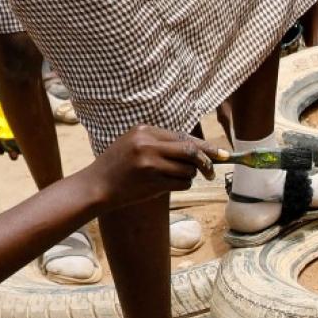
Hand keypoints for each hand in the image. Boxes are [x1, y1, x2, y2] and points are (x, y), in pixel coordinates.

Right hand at [88, 125, 222, 207]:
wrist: (96, 186)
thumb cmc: (117, 167)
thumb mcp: (135, 145)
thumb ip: (161, 144)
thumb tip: (198, 150)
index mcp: (144, 131)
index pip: (183, 136)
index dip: (204, 146)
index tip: (221, 153)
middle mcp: (148, 143)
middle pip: (191, 150)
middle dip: (207, 161)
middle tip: (212, 171)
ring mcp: (150, 162)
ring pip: (188, 169)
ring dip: (189, 176)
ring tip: (174, 178)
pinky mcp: (152, 180)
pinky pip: (181, 183)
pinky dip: (182, 185)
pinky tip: (168, 186)